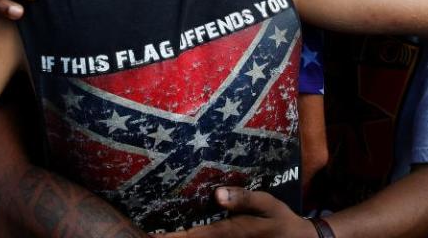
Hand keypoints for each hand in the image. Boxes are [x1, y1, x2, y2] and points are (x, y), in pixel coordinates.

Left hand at [162, 187, 312, 237]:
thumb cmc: (281, 220)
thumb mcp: (267, 204)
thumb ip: (244, 199)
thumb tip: (217, 194)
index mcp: (230, 232)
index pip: (192, 237)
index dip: (170, 237)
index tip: (149, 233)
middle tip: (147, 231)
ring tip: (159, 232)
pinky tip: (183, 233)